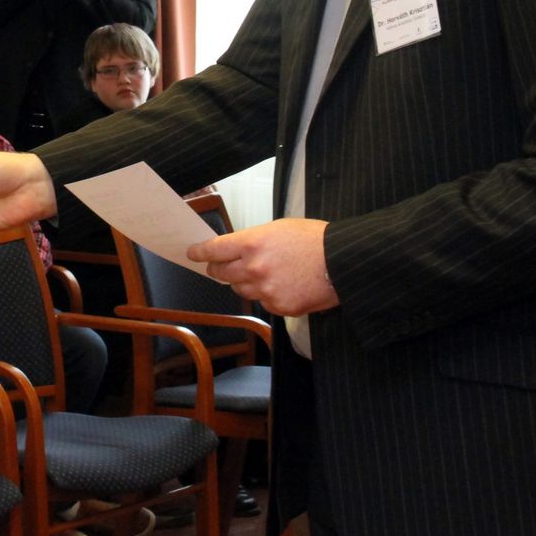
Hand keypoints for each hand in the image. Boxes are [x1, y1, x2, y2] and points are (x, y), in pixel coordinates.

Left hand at [187, 217, 338, 315]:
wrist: (342, 261)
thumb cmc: (314, 240)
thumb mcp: (278, 228)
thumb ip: (252, 241)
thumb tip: (235, 250)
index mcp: (252, 244)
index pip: (214, 250)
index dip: (200, 252)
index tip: (193, 254)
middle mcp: (254, 268)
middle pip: (221, 274)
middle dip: (218, 269)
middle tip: (220, 267)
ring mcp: (266, 290)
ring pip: (240, 289)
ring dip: (244, 282)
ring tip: (264, 273)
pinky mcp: (279, 307)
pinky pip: (263, 302)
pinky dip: (267, 295)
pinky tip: (283, 285)